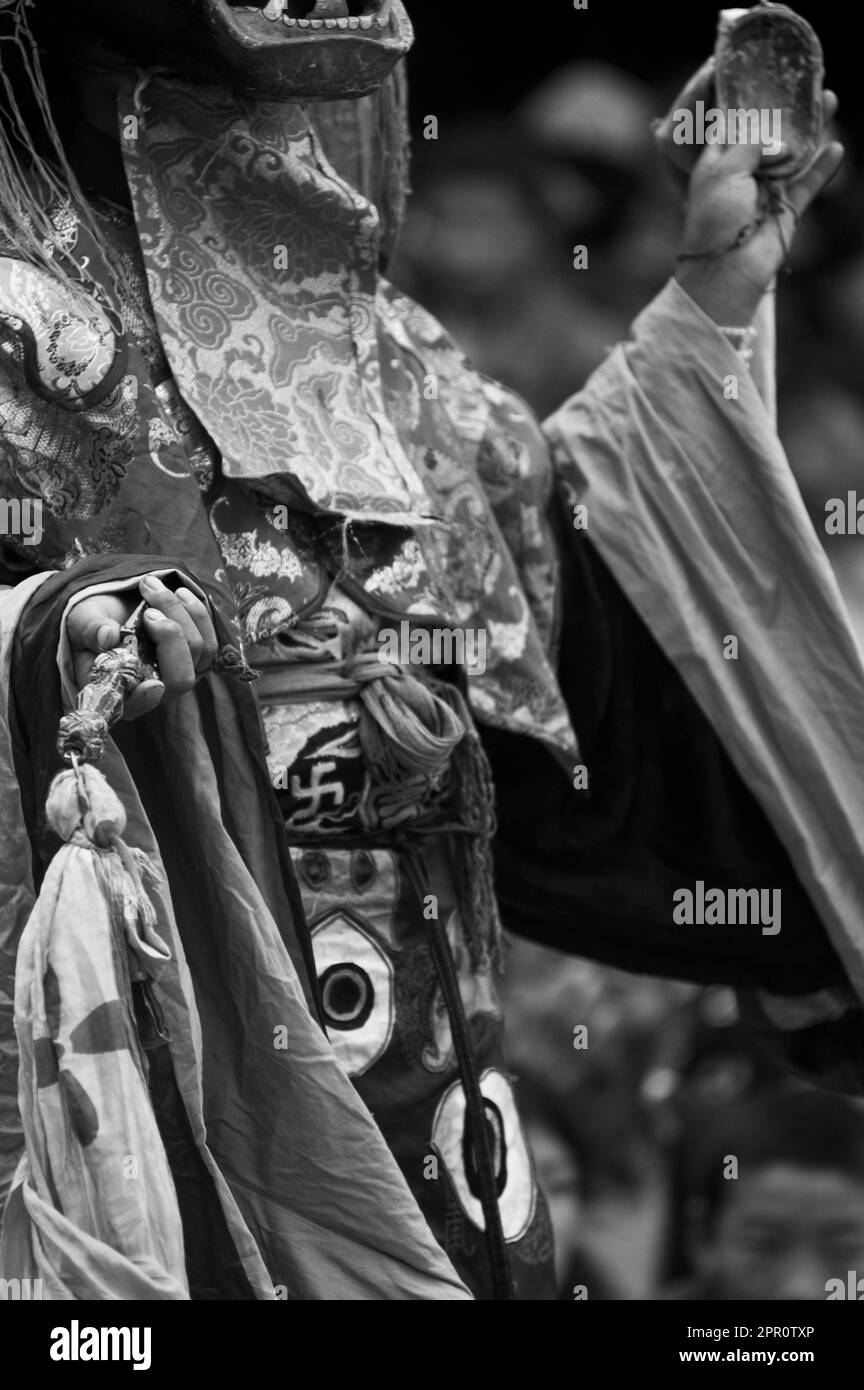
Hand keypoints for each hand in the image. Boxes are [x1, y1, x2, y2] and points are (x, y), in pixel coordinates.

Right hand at [68, 573, 217, 718]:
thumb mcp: (80, 622)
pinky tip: (179, 593)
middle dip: (170, 638)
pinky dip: (197, 613)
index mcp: (120, 693)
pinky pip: (211, 640)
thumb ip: (90, 630)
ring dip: (180, 614)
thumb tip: (106, 636)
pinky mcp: (197, 657)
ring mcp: (180, 674)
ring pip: (199, 652)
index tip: (151, 686)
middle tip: (148, 612)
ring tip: (152, 588)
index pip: (137, 706)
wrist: (114, 608)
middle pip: (180, 678)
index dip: (145, 700)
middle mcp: (156, 691)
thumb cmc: (92, 622)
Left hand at [653, 62, 843, 323]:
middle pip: (769, 136)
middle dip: (787, 112)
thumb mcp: (724, 170)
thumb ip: (750, 144)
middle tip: (808, 85)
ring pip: (794, 156)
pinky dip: (822, 168)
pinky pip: (809, 185)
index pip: (732, 125)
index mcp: (717, 163)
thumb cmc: (716, 218)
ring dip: (812, 131)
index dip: (747, 102)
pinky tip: (836, 148)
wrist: (726, 270)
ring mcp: (767, 193)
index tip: (764, 77)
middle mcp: (743, 175)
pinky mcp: (787, 212)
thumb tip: (777, 139)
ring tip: (829, 100)